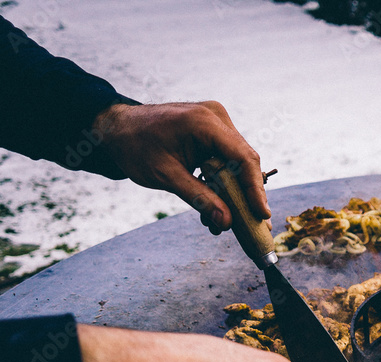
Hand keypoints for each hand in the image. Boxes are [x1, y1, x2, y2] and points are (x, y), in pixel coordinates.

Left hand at [94, 101, 270, 233]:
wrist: (118, 128)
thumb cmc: (135, 147)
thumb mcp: (166, 177)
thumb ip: (199, 198)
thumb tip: (226, 222)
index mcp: (203, 122)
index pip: (243, 158)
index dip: (256, 188)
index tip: (262, 214)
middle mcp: (216, 117)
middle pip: (245, 161)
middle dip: (247, 194)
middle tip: (252, 224)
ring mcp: (216, 121)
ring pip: (238, 162)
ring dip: (234, 192)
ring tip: (225, 220)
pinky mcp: (213, 130)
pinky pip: (227, 158)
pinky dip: (224, 182)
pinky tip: (217, 204)